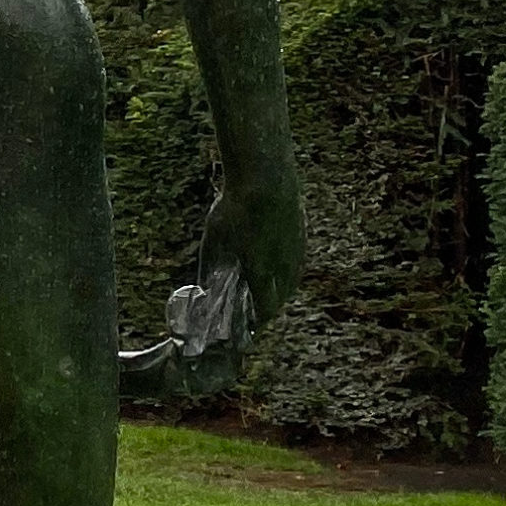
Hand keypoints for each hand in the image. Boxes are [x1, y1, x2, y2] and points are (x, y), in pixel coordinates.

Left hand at [199, 169, 303, 332]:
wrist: (267, 176)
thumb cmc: (236, 208)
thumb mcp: (214, 241)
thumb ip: (210, 269)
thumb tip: (202, 290)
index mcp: (262, 272)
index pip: (264, 311)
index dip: (255, 324)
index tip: (244, 330)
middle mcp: (285, 267)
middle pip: (279, 300)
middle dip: (265, 310)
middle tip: (249, 312)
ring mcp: (298, 252)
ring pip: (290, 283)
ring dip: (277, 291)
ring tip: (261, 292)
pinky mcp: (303, 237)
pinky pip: (296, 264)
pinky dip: (284, 272)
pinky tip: (274, 267)